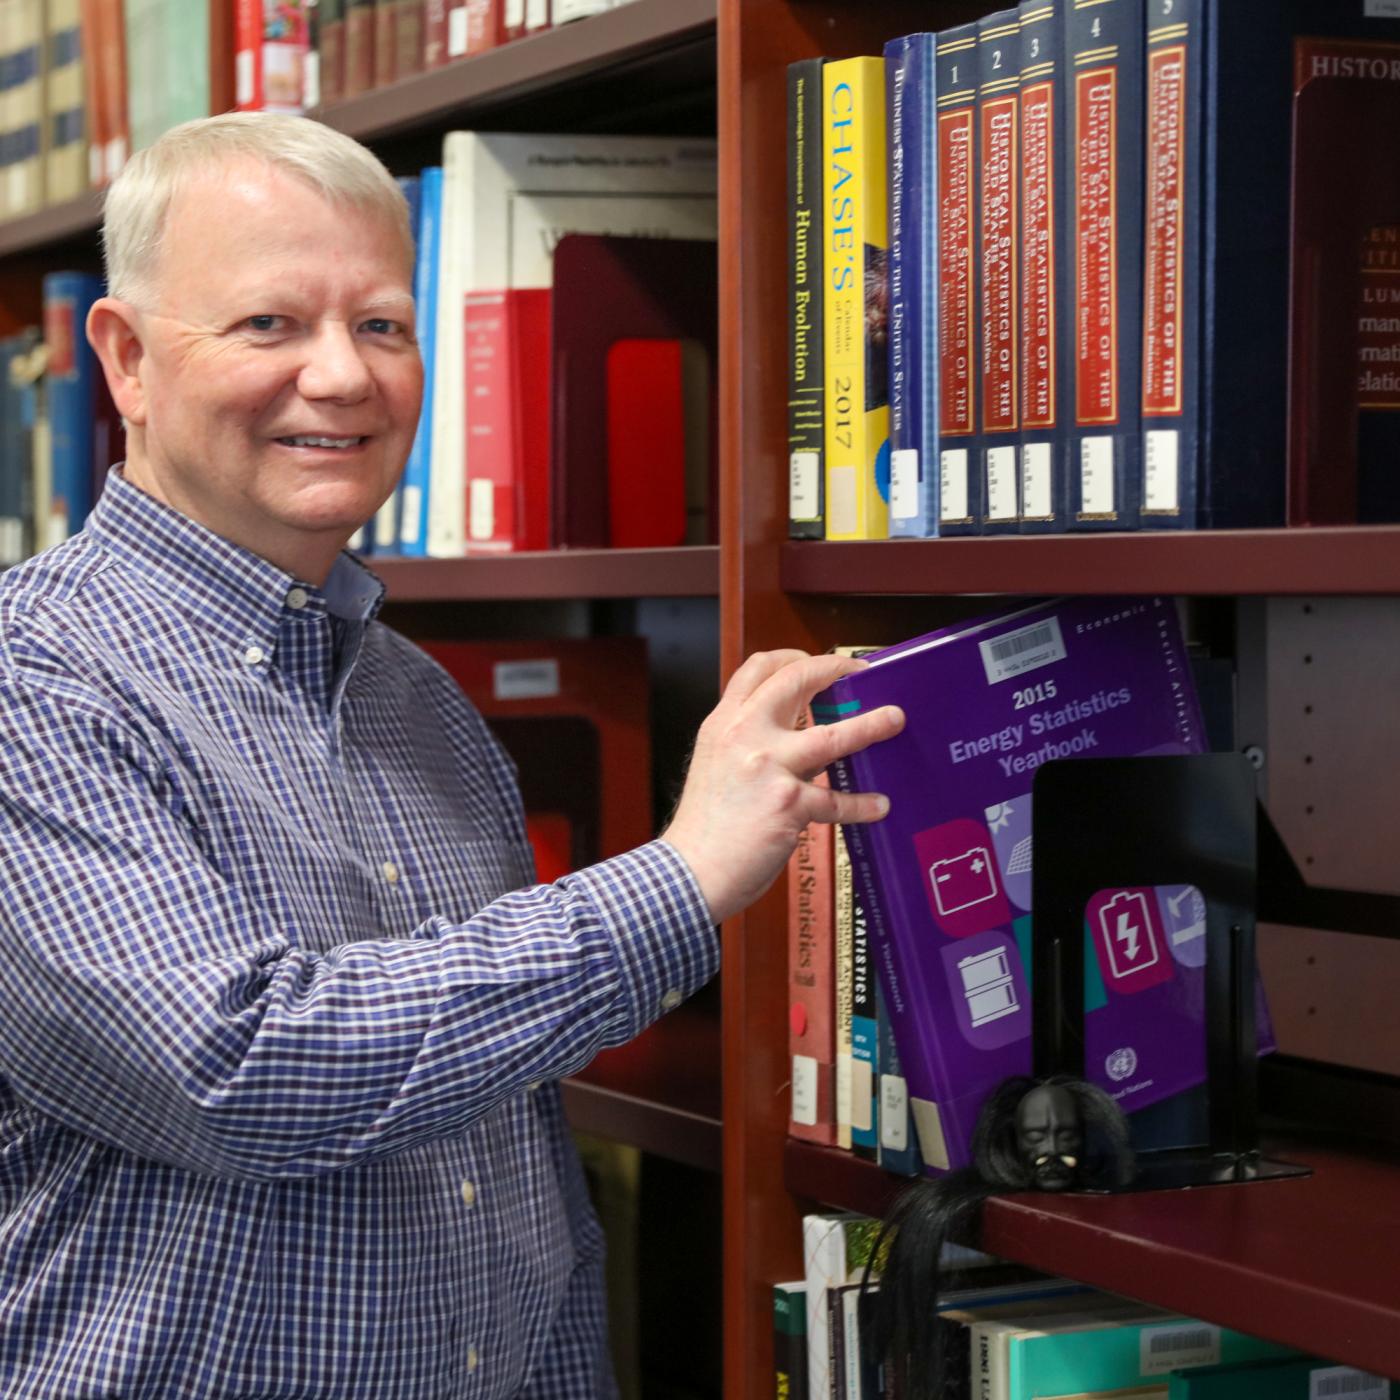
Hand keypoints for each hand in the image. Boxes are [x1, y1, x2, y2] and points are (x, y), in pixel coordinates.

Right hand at [661, 649, 903, 923]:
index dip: (794, 656)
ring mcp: (767, 767)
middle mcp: (743, 735)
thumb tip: (793, 734)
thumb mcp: (714, 764)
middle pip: (796, 681)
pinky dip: (861, 804)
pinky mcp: (788, 804)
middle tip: (862, 673)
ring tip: (894, 719)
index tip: (820, 662)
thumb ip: (746, 742)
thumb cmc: (703, 828)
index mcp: (723, 724)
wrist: (689, 871)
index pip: (758, 669)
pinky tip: (878, 806)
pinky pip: (836, 800)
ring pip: (834, 736)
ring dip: (871, 725)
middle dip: (836, 669)